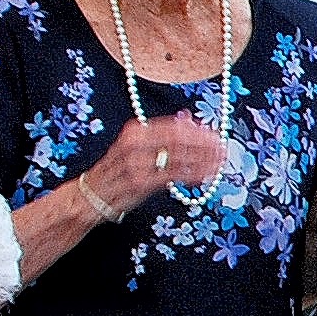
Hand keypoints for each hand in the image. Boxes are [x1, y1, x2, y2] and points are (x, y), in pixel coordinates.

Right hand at [80, 114, 234, 215]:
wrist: (92, 195)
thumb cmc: (118, 171)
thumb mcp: (136, 147)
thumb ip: (162, 135)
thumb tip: (189, 121)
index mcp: (136, 131)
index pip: (174, 126)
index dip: (198, 131)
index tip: (216, 135)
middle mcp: (136, 144)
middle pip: (179, 139)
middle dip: (205, 144)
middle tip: (224, 148)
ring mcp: (138, 163)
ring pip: (180, 158)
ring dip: (205, 159)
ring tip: (221, 162)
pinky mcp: (141, 182)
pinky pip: (174, 176)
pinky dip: (194, 175)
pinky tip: (207, 176)